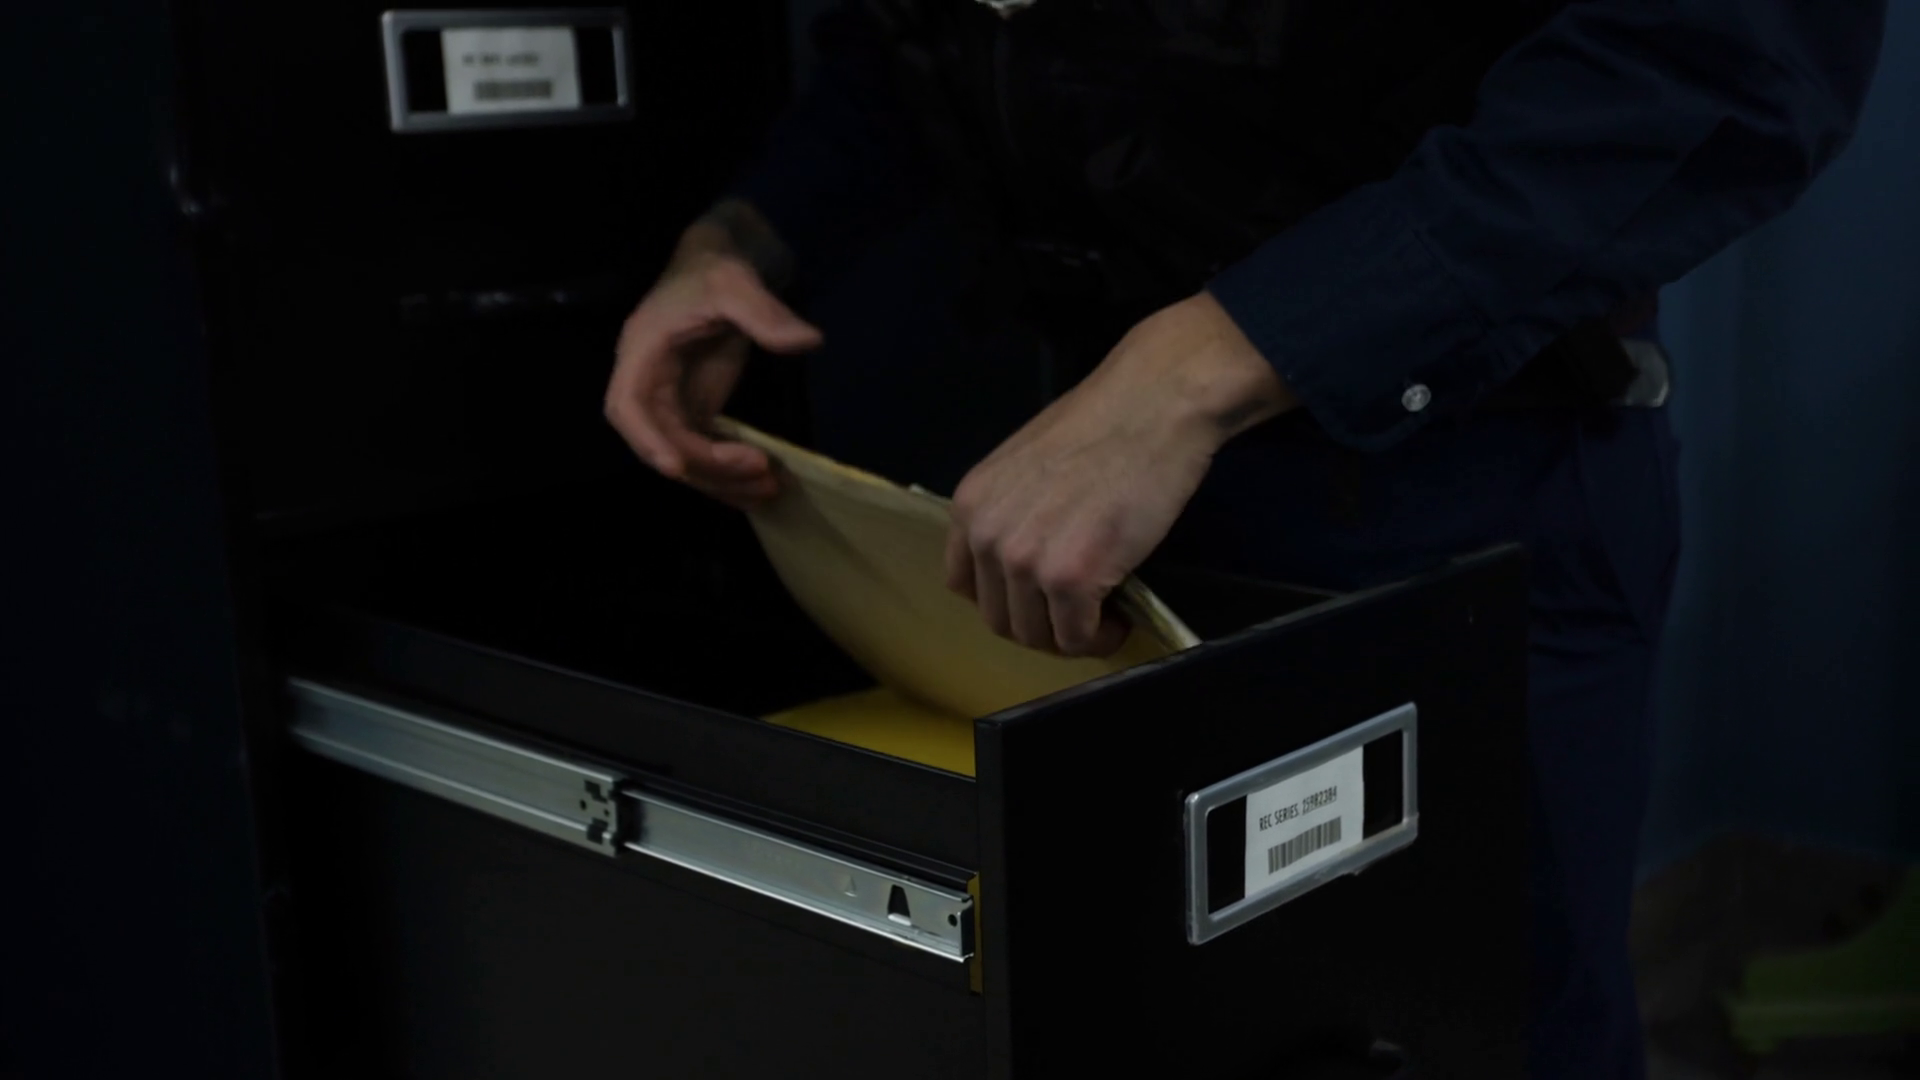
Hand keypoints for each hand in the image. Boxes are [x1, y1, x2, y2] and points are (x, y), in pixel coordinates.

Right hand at [604, 206, 819, 507]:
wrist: (723, 261)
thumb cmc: (717, 266)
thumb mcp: (738, 282)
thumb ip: (766, 314)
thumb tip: (808, 341)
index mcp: (642, 352)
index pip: (628, 406)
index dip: (648, 440)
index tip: (678, 468)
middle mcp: (648, 383)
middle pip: (660, 442)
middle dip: (705, 468)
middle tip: (762, 475)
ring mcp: (672, 400)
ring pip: (684, 455)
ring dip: (721, 479)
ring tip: (771, 489)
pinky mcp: (695, 408)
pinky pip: (704, 450)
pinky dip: (728, 471)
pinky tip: (763, 483)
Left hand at [945, 291, 1296, 656]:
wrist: (1154, 403)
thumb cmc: (1104, 423)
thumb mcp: (1026, 465)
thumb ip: (1012, 513)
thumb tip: (1027, 561)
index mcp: (970, 505)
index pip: (963, 585)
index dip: (1005, 600)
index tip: (1040, 598)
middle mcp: (986, 535)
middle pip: (998, 619)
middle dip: (1041, 625)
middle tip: (1080, 613)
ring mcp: (1025, 560)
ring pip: (1035, 635)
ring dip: (1070, 637)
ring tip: (1103, 617)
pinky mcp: (1071, 578)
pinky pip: (1076, 637)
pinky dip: (1100, 639)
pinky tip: (1121, 620)